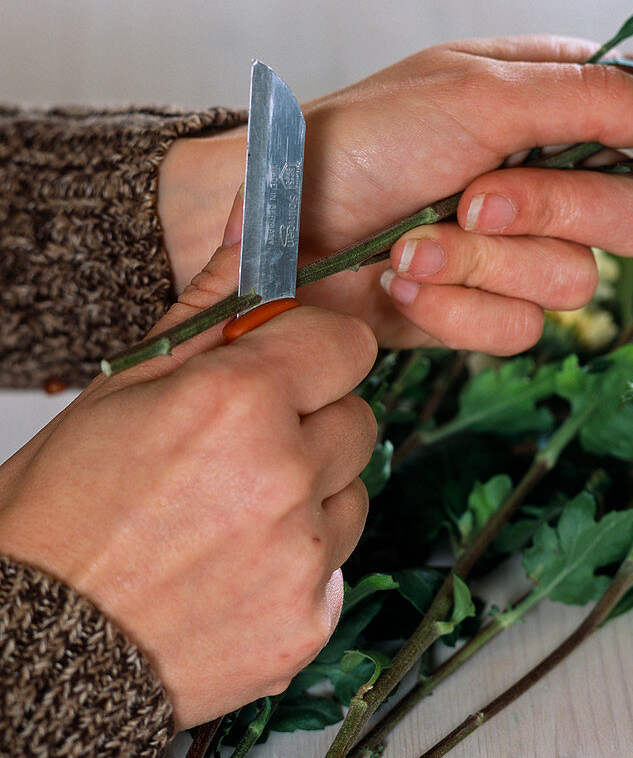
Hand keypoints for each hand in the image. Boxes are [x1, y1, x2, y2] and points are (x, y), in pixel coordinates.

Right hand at [0, 224, 377, 728]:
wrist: (31, 646)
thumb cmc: (59, 515)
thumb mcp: (123, 390)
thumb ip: (208, 308)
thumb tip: (248, 228)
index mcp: (237, 402)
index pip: (347, 345)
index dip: (313, 354)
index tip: (286, 369)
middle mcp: (283, 475)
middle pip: (357, 418)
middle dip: (310, 423)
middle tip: (240, 451)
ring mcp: (302, 554)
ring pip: (353, 492)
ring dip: (311, 494)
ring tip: (231, 516)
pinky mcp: (310, 619)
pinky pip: (338, 563)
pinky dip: (301, 562)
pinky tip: (235, 568)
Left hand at [159, 36, 632, 353]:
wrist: (273, 228)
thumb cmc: (360, 139)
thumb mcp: (476, 95)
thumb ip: (592, 100)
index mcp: (557, 105)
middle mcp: (552, 179)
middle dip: (556, 212)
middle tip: (477, 198)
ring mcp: (521, 252)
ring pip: (573, 284)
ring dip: (483, 264)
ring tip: (414, 242)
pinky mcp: (485, 311)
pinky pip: (516, 330)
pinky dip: (454, 307)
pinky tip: (405, 283)